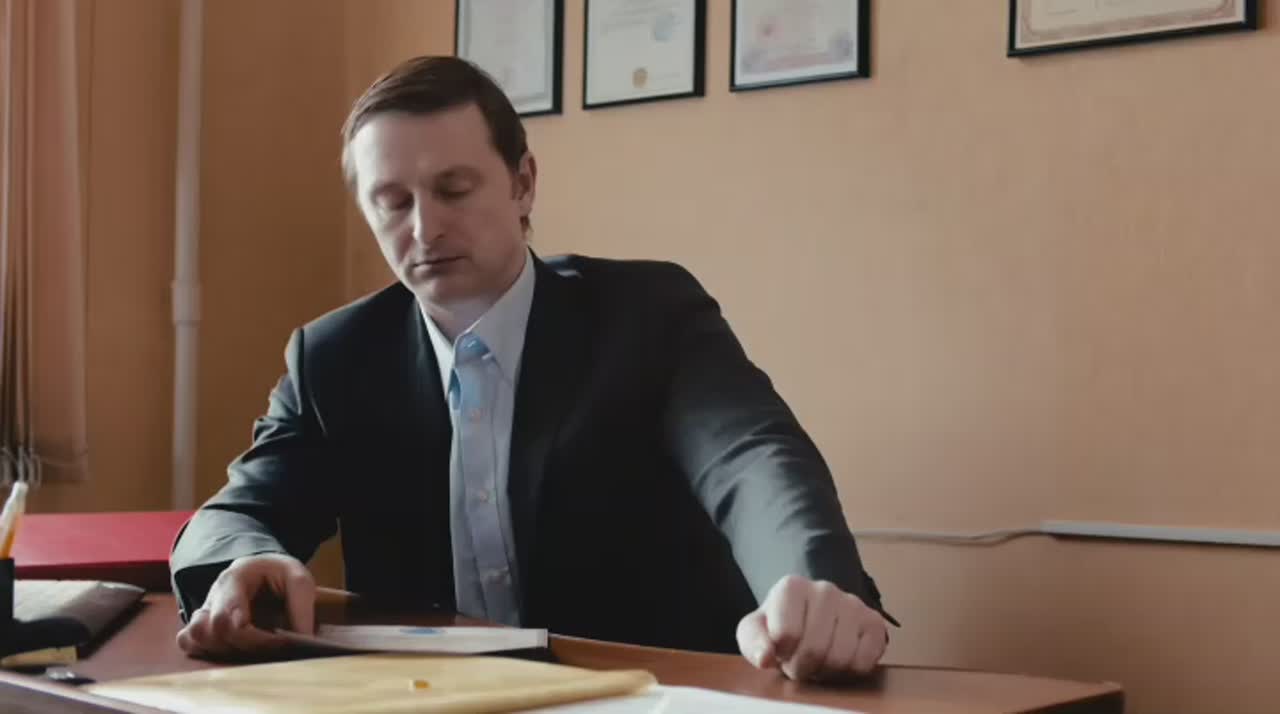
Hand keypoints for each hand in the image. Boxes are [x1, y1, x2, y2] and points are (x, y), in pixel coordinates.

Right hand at [175, 553, 315, 659]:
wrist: (266, 570)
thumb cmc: (280, 574)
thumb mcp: (299, 580)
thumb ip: (302, 608)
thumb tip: (302, 641)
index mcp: (235, 577)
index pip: (227, 615)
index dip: (250, 636)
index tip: (278, 642)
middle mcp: (214, 594)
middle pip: (208, 629)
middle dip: (243, 645)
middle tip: (273, 646)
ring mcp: (204, 609)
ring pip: (193, 636)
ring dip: (222, 650)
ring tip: (253, 647)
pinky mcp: (201, 624)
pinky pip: (187, 641)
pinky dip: (206, 651)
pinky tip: (233, 650)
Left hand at [736, 575, 887, 680]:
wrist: (810, 619)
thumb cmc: (779, 627)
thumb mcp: (755, 632)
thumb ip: (753, 643)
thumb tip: (765, 657)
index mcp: (792, 587)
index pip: (786, 635)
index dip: (782, 653)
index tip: (781, 648)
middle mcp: (825, 589)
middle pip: (814, 650)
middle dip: (803, 666)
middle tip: (800, 660)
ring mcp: (853, 604)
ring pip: (840, 658)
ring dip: (826, 670)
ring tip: (818, 659)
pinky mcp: (875, 622)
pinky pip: (864, 662)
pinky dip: (850, 671)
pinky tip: (839, 657)